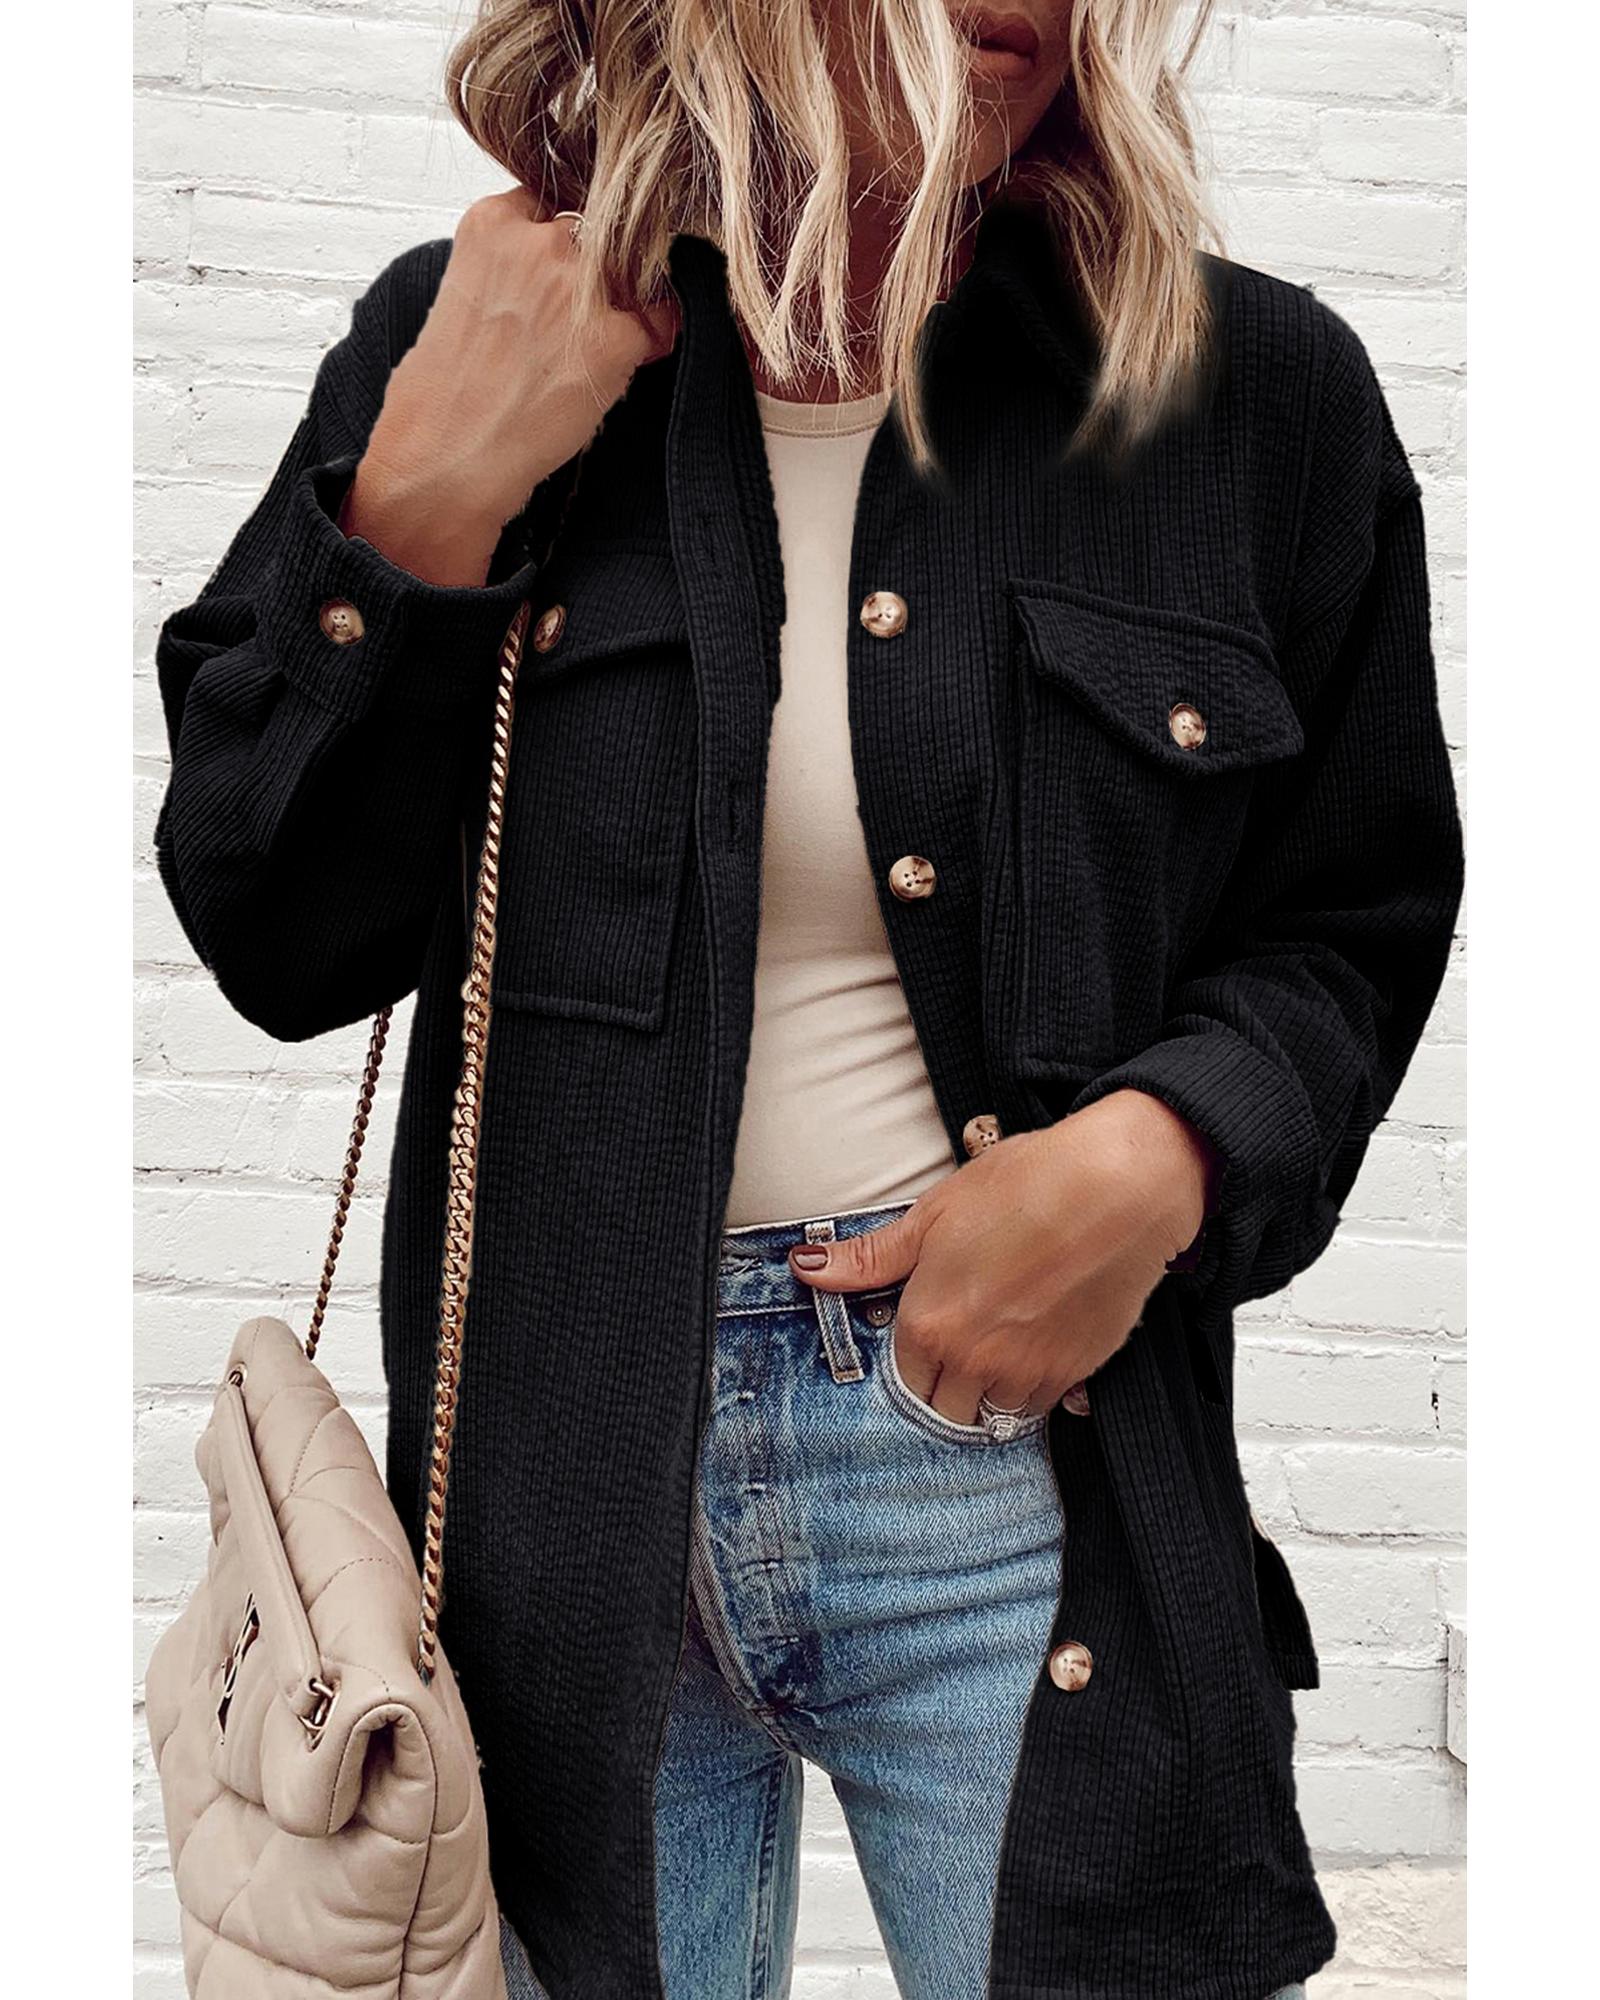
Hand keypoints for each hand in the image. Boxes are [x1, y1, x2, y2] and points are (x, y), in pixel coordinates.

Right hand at [341, 187, 680, 585]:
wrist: (445, 459)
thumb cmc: (440, 396)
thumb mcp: (460, 298)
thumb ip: (505, 267)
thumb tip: (548, 276)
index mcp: (492, 224)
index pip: (551, 206)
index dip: (560, 248)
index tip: (558, 277)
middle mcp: (541, 241)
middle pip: (597, 238)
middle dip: (592, 278)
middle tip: (571, 329)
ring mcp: (582, 287)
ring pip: (630, 277)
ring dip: (624, 307)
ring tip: (590, 354)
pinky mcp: (616, 338)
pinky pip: (660, 324)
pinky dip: (652, 344)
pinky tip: (626, 367)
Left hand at [788, 1091, 1216, 1424]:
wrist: (1120, 1187)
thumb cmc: (1028, 1185)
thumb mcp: (935, 1213)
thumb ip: (872, 1256)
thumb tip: (806, 1267)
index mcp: (928, 1324)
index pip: (900, 1377)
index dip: (912, 1354)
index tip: (926, 1334)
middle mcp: (971, 1361)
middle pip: (940, 1408)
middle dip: (943, 1385)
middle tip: (962, 1344)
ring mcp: (1026, 1374)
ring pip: (990, 1415)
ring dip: (987, 1394)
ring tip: (998, 1350)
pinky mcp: (1076, 1374)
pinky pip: (1041, 1407)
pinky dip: (1034, 1391)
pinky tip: (1038, 1350)